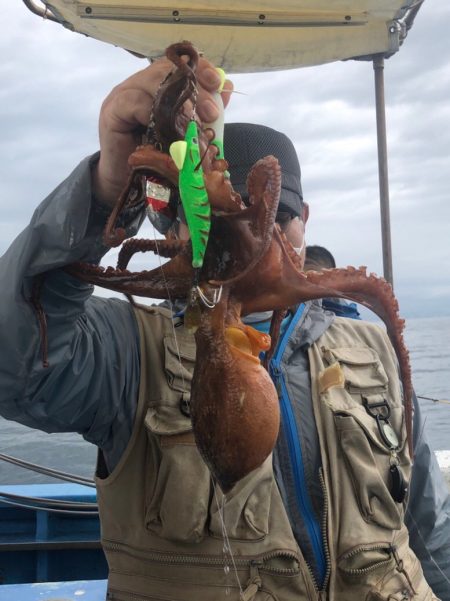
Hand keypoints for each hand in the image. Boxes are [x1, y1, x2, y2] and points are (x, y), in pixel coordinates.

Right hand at [92, 57, 232, 206]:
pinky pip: (135, 103)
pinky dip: (155, 114)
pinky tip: (170, 131)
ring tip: (195, 123)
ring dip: (178, 103)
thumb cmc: (158, 161)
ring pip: (152, 83)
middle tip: (212, 113)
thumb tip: (226, 87)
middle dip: (195, 89)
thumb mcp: (186, 135)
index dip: (201, 69)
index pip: (180, 66)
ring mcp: (123, 95)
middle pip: (168, 71)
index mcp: (158, 86)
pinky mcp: (112, 111)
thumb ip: (205, 111)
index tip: (219, 84)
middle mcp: (140, 84)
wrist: (127, 185)